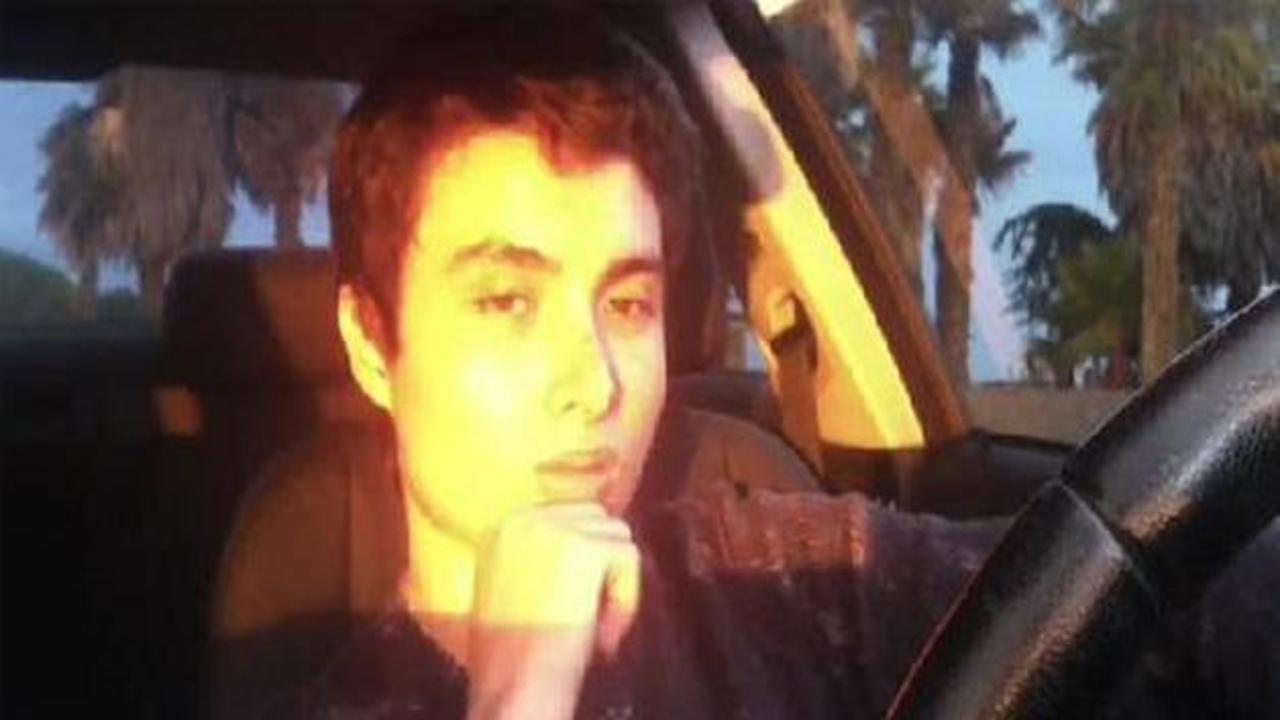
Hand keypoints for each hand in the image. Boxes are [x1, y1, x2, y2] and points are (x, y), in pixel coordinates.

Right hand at [466, 503, 640, 719]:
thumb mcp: (509, 592)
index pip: (568, 517)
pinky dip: (626, 598)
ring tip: (594, 628)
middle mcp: (523, 520)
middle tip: (590, 619)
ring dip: (616, 584)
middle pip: (595, 519)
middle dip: (603, 566)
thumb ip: (537, 557)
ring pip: (616, 536)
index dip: (585, 563)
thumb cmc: (513, 658)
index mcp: (502, 528)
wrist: (514, 688)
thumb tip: (589, 540)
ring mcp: (552, 529)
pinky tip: (602, 633)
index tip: (576, 606)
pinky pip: (629, 556)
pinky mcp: (583, 547)